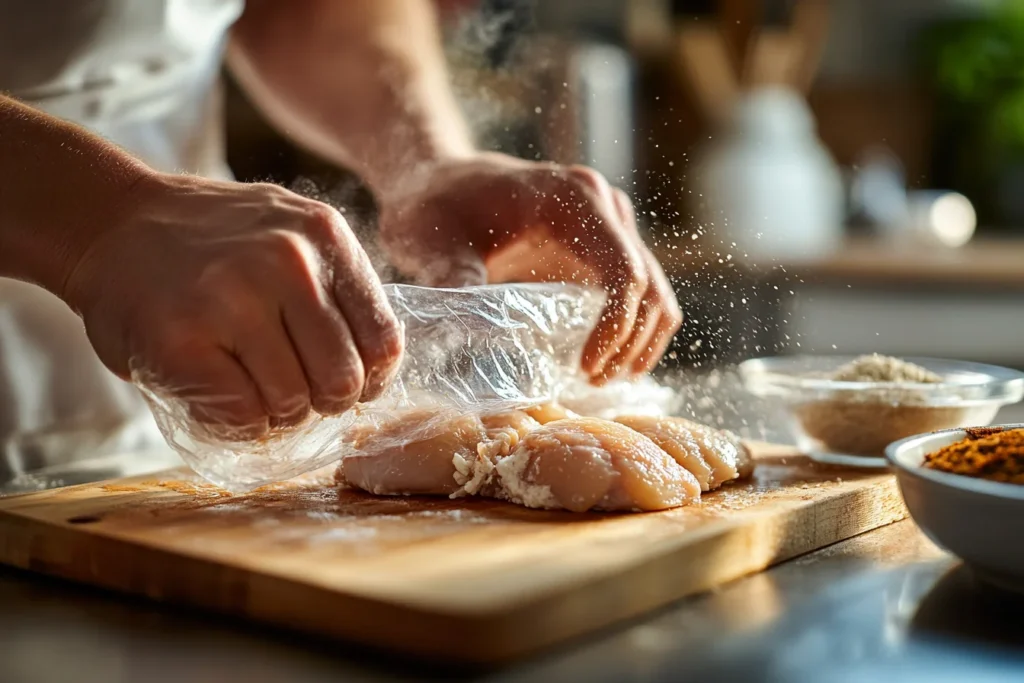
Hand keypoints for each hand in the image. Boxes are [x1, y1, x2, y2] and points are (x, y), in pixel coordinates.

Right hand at [62, 173, 403, 437]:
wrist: (111, 224)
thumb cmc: (213, 245)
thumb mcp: (291, 234)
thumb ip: (336, 285)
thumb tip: (377, 367)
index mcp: (324, 236)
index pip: (384, 340)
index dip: (370, 379)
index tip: (349, 384)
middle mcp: (286, 261)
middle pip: (343, 380)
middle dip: (323, 402)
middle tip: (295, 392)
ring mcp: (231, 299)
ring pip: (293, 402)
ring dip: (276, 413)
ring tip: (251, 387)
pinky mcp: (181, 339)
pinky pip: (242, 415)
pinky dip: (238, 424)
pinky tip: (222, 397)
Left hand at [377, 153, 681, 381]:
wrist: (438, 182)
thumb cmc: (435, 205)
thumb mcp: (432, 241)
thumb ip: (452, 277)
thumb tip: (470, 331)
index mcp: (571, 197)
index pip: (623, 268)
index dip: (617, 325)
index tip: (586, 367)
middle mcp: (602, 206)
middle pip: (649, 283)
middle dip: (630, 342)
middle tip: (594, 383)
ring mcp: (607, 226)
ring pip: (654, 291)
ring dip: (639, 341)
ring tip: (601, 379)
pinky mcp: (601, 248)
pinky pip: (639, 293)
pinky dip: (633, 330)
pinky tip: (607, 363)